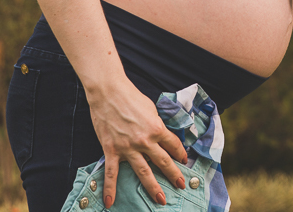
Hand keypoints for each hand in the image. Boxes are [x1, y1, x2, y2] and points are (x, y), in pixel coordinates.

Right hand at [88, 79, 188, 207]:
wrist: (108, 92)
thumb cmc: (130, 96)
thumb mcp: (151, 108)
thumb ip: (157, 124)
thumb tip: (161, 135)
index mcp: (157, 128)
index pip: (173, 145)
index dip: (180, 153)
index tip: (184, 160)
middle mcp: (144, 141)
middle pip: (163, 162)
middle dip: (174, 175)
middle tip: (181, 185)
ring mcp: (127, 147)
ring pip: (143, 172)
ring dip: (152, 187)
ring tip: (161, 199)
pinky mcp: (111, 150)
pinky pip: (112, 173)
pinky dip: (111, 188)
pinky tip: (111, 202)